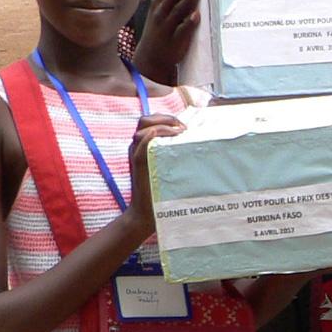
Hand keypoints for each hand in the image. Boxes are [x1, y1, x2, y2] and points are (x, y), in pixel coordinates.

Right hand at [126, 112, 187, 227]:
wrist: (146, 212)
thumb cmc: (161, 192)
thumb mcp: (168, 169)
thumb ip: (174, 156)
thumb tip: (195, 146)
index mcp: (142, 147)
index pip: (149, 121)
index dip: (166, 118)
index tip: (184, 125)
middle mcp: (136, 147)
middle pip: (144, 120)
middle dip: (165, 118)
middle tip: (183, 127)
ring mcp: (136, 153)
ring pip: (142, 127)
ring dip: (164, 124)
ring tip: (181, 131)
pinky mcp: (139, 162)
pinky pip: (142, 141)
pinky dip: (155, 133)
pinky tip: (173, 135)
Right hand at [132, 0, 202, 81]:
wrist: (151, 57)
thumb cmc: (160, 30)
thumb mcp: (159, 11)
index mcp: (158, 3)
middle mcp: (161, 12)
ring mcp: (167, 26)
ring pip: (177, 10)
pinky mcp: (175, 40)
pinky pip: (182, 30)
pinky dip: (189, 22)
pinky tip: (197, 15)